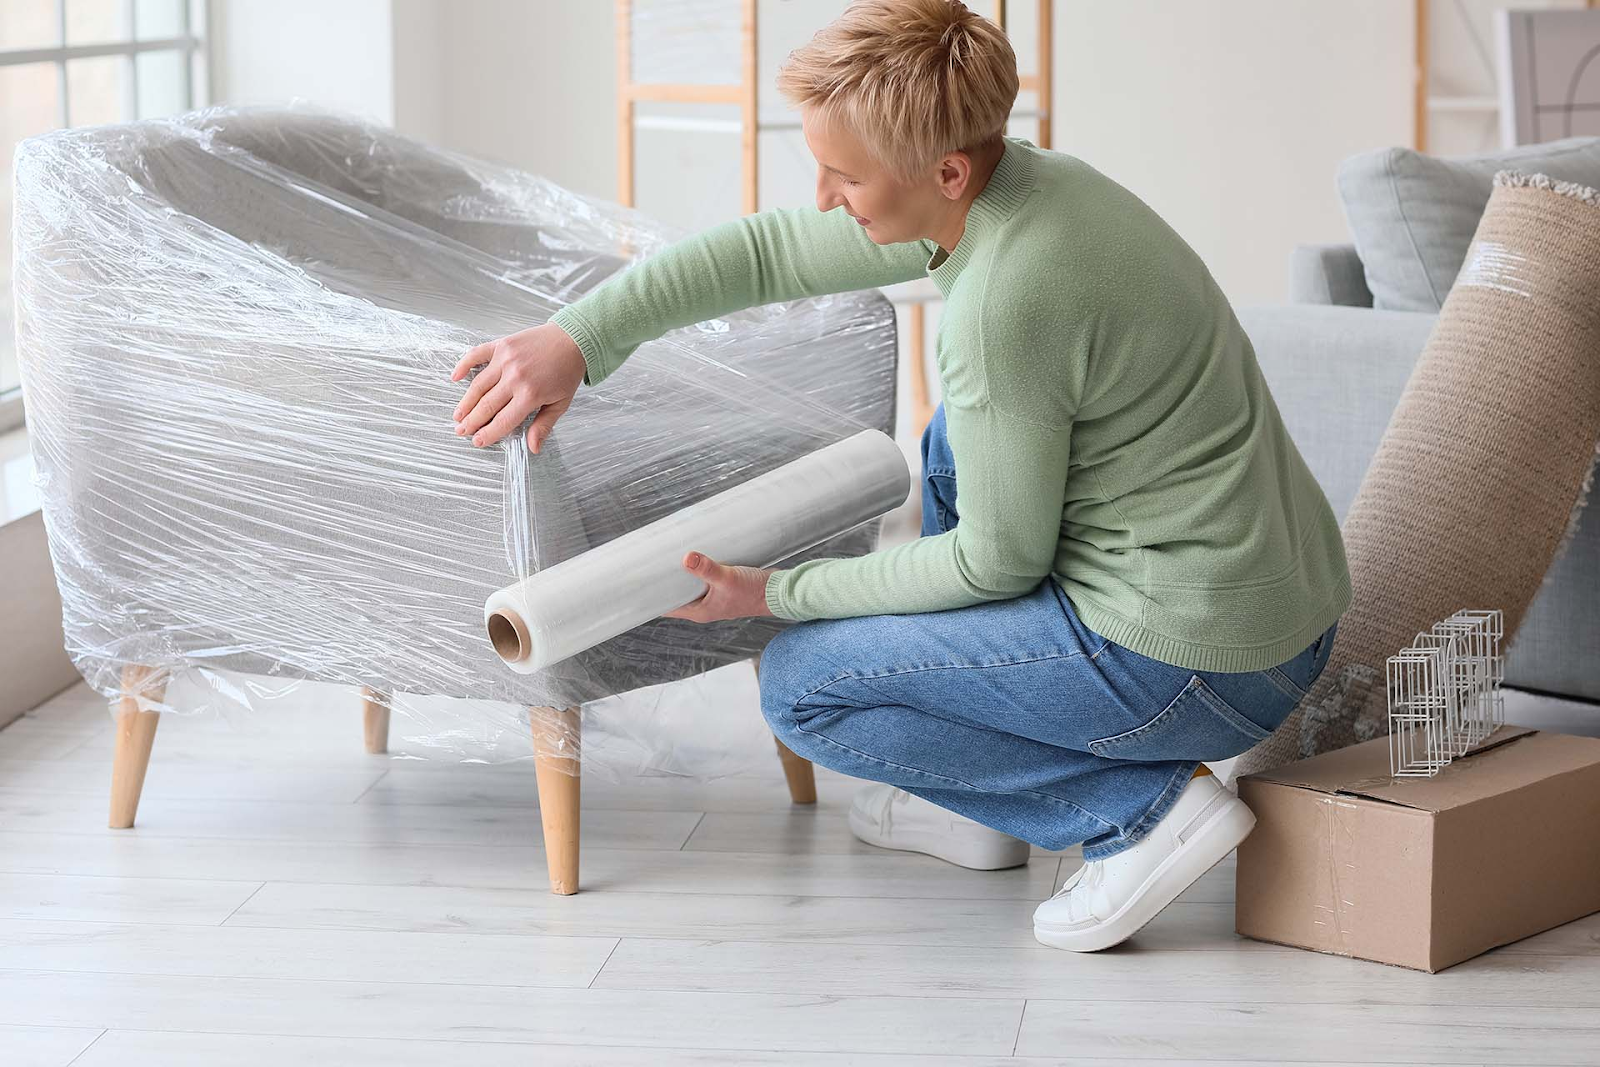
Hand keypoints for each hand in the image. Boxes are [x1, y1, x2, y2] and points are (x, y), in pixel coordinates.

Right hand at [451, 323, 586, 451]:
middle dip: (472, 422)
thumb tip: (533, 448)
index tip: (477, 441)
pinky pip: (476, 355)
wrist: (572, 339)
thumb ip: (544, 425)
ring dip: (466, 402)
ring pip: (478, 385)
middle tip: (461, 431)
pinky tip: (455, 378)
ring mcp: (506, 359)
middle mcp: (514, 378)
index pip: (503, 421)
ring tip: (458, 416)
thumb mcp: (561, 403)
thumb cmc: (567, 372)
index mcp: (530, 395)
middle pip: (486, 405)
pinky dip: (463, 365)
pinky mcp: (501, 345)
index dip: (488, 434)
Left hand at [662, 552, 775, 623]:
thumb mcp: (728, 578)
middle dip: (665, 581)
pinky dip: (696, 569)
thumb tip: (687, 557)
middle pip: (677, 595)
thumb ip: (707, 568)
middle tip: (652, 563)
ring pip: (690, 586)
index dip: (652, 598)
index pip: (667, 607)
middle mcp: (704, 606)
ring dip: (682, 574)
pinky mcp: (724, 587)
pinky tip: (694, 556)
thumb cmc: (755, 592)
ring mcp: (714, 597)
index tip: (640, 585)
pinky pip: (703, 579)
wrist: (780, 592)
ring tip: (669, 556)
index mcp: (700, 611)